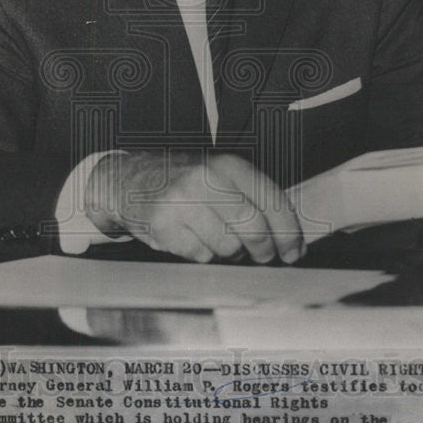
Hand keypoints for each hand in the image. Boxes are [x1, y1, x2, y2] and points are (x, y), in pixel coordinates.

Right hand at [85, 150, 303, 263]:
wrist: (128, 179)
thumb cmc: (182, 183)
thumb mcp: (219, 176)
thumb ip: (252, 199)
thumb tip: (288, 238)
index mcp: (229, 165)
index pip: (273, 201)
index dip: (289, 233)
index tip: (294, 252)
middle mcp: (207, 178)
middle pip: (254, 228)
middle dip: (263, 250)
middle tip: (262, 256)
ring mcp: (184, 201)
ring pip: (228, 247)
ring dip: (229, 253)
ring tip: (216, 239)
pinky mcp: (164, 224)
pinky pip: (201, 256)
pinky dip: (202, 255)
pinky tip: (192, 239)